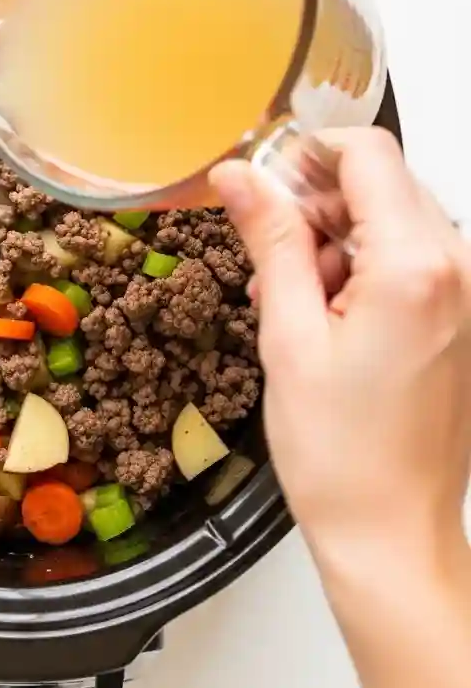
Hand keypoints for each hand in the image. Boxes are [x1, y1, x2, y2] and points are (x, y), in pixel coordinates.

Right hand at [211, 128, 470, 574]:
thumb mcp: (288, 336)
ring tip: (294, 300)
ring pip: (396, 221)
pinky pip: (413, 262)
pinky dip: (366, 270)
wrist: (391, 534)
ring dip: (339, 240)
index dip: (307, 154)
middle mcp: (460, 270)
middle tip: (268, 250)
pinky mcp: (464, 320)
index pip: (368, 155)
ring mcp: (469, 296)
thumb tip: (240, 176)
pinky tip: (327, 316)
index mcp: (416, 267)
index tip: (263, 178)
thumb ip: (272, 242)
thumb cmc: (342, 456)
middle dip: (320, 203)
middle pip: (384, 184)